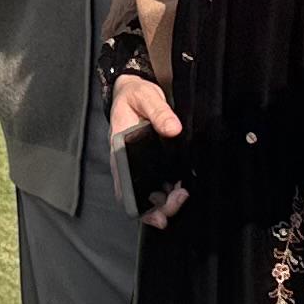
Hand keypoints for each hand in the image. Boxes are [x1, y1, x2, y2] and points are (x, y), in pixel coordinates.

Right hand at [106, 71, 187, 228]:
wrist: (132, 89)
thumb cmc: (134, 96)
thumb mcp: (146, 97)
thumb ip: (159, 112)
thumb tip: (173, 129)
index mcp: (119, 151)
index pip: (124, 190)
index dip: (141, 207)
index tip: (160, 213)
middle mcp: (126, 163)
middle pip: (138, 198)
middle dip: (160, 207)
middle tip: (180, 198)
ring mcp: (136, 165)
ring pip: (148, 195)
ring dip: (166, 201)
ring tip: (183, 193)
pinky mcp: (147, 163)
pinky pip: (156, 184)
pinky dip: (168, 191)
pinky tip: (181, 187)